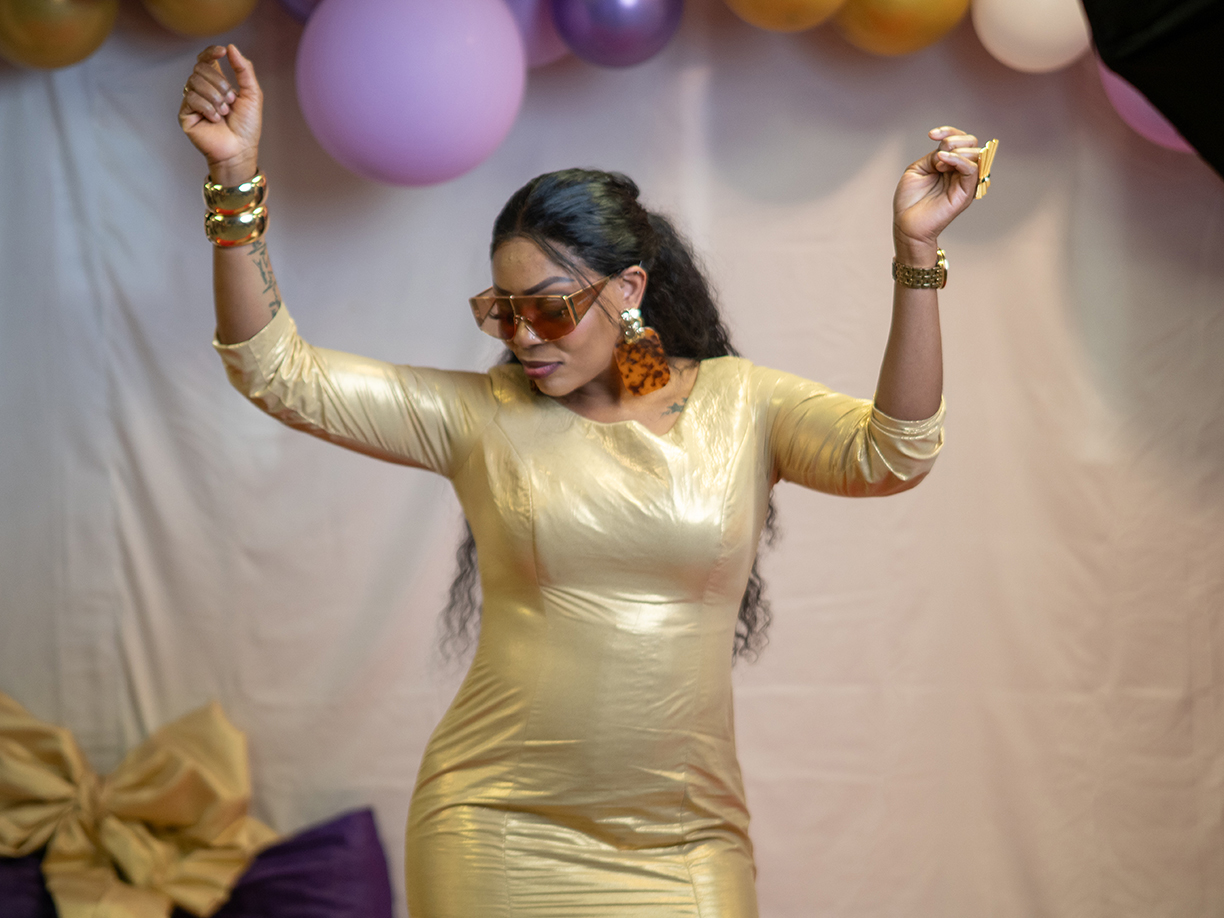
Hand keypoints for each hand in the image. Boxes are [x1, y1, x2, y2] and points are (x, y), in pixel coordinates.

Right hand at [178, 44, 262, 184]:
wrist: (240, 150)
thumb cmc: (247, 126)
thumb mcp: (252, 94)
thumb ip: (244, 70)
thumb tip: (231, 47)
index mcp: (217, 82)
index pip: (206, 59)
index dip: (211, 52)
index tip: (222, 52)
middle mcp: (202, 89)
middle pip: (200, 68)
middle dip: (220, 83)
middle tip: (230, 101)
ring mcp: (192, 101)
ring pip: (194, 81)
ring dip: (215, 97)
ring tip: (224, 112)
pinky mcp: (185, 113)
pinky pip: (191, 98)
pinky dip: (207, 108)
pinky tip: (215, 119)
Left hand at [892, 126, 980, 260]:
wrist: (906, 224)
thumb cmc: (909, 200)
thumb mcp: (918, 169)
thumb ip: (933, 156)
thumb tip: (946, 151)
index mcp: (949, 164)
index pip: (960, 140)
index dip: (948, 131)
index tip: (931, 135)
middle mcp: (959, 171)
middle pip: (972, 143)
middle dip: (955, 139)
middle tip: (937, 152)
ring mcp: (964, 182)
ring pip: (976, 154)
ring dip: (957, 150)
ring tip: (938, 162)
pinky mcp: (966, 193)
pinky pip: (972, 170)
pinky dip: (959, 160)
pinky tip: (942, 161)